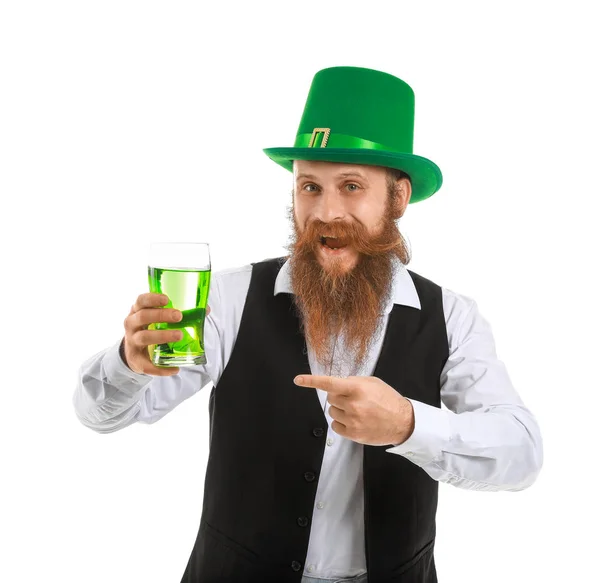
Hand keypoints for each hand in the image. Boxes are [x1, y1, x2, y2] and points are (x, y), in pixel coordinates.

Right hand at [122, 293, 210, 376]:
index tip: (167, 299)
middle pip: (143, 317)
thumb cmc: (150, 329)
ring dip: (162, 336)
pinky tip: (174, 369)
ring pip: (144, 337)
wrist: (134, 352)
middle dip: (161, 315)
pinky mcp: (135, 360)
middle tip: (179, 316)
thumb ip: (178, 312)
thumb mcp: (158, 318)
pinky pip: (146, 364)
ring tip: (179, 335)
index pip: (141, 300)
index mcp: (138, 310)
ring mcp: (132, 342)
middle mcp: (132, 324)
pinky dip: (161, 368)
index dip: (152, 298)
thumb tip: (205, 309)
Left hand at [294, 375, 414, 445]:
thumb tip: (337, 384)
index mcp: (356, 388)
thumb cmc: (388, 399)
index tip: (298, 380)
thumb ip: (353, 381)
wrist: (402, 421)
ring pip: (332, 412)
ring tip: (357, 411)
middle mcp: (352, 404)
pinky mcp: (353, 434)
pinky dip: (341, 423)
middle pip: (330, 399)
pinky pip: (335, 426)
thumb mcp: (372, 382)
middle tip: (353, 400)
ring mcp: (352, 420)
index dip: (311, 381)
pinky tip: (355, 421)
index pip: (329, 383)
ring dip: (340, 410)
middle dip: (338, 398)